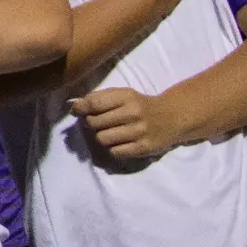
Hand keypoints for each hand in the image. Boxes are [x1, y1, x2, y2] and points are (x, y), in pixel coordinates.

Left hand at [70, 87, 184, 158]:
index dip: (81, 108)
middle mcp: (133, 114)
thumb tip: (75, 105)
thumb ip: (99, 97)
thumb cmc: (140, 104)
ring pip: (102, 139)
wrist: (171, 118)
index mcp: (126, 97)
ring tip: (107, 133)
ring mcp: (139, 132)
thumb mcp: (122, 94)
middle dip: (90, 123)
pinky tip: (118, 143)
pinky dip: (112, 149)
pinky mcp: (144, 148)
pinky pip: (115, 152)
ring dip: (100, 137)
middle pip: (95, 123)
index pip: (94, 103)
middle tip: (96, 123)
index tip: (76, 111)